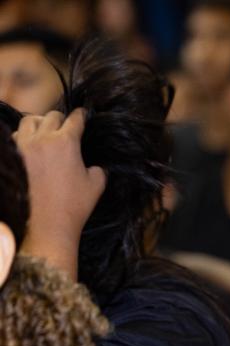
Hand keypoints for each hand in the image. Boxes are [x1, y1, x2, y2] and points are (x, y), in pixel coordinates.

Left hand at [15, 110, 105, 266]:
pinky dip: (24, 138)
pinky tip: (30, 147)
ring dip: (39, 124)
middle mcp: (42, 139)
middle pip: (51, 116)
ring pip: (29, 122)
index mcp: (66, 142)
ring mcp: (23, 147)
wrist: (48, 225)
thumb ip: (97, 167)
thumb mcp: (97, 184)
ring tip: (45, 134)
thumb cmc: (75, 206)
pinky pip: (15, 137)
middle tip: (66, 128)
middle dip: (61, 120)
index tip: (83, 116)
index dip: (82, 116)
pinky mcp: (11, 158)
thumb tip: (93, 164)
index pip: (75, 119)